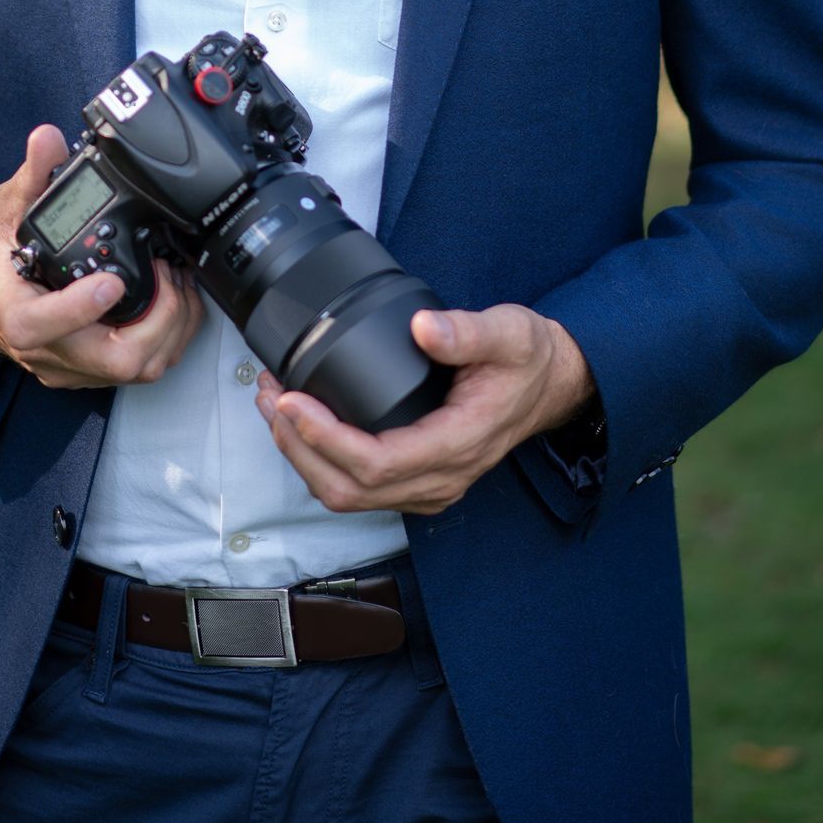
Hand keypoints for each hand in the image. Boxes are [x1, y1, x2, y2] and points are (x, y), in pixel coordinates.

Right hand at [0, 124, 204, 389]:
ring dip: (172, 328)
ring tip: (179, 281)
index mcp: (18, 315)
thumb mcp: (6, 212)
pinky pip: (143, 367)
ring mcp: (75, 365)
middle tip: (168, 274)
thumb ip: (31, 177)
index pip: (43, 327)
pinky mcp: (95, 370)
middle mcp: (48, 349)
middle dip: (157, 320)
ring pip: (137, 371)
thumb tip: (47, 140)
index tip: (113, 280)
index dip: (81, 310)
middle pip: (112, 361)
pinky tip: (176, 300)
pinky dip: (169, 336)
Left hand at [255, 305, 594, 515]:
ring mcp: (429, 485)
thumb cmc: (529, 360)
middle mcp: (440, 478)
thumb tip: (423, 327)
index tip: (292, 400)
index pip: (376, 462)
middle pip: (350, 489)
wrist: (552, 384)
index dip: (325, 437)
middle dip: (299, 447)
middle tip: (270, 398)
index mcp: (457, 444)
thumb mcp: (508, 332)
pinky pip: (360, 486)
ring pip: (349, 495)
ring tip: (274, 406)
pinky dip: (323, 458)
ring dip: (304, 455)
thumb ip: (467, 331)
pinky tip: (305, 422)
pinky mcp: (419, 479)